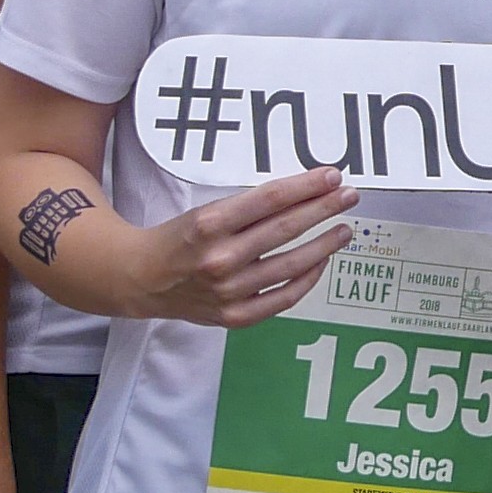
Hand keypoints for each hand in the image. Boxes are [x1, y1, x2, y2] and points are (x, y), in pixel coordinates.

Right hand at [124, 168, 357, 325]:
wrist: (142, 279)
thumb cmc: (180, 239)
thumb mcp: (206, 211)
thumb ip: (249, 207)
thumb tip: (302, 193)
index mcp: (208, 224)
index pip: (269, 199)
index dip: (306, 186)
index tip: (332, 176)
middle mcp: (219, 258)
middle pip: (284, 229)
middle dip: (323, 209)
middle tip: (348, 195)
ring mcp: (228, 291)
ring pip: (290, 265)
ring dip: (324, 245)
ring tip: (344, 229)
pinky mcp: (235, 315)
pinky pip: (283, 298)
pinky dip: (307, 279)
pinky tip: (321, 262)